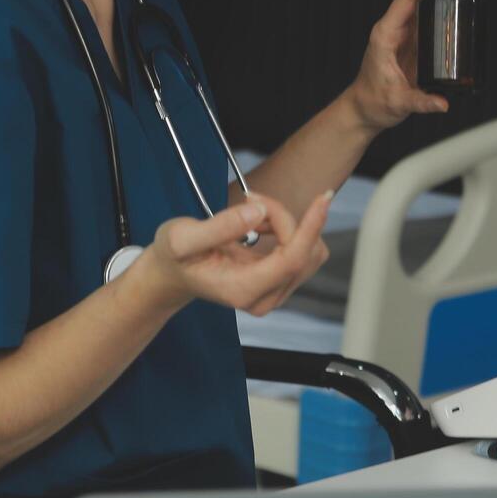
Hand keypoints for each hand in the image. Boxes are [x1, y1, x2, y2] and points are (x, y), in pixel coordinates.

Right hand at [137, 191, 330, 316]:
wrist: (174, 275)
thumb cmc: (175, 257)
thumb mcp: (182, 238)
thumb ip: (220, 227)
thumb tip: (258, 212)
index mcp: (242, 289)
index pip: (291, 260)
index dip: (309, 227)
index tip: (322, 198)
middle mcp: (264, 299)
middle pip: (301, 251)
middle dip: (282, 216)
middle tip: (249, 200)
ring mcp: (276, 294)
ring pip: (308, 250)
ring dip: (285, 223)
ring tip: (251, 215)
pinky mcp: (282, 284)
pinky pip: (303, 251)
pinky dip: (287, 230)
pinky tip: (261, 226)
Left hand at [345, 0, 458, 131]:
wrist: (364, 109)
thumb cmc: (373, 102)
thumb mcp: (398, 103)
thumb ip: (421, 102)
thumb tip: (443, 102)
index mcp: (386, 34)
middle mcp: (393, 28)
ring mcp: (401, 32)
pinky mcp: (409, 40)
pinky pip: (424, 14)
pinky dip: (439, 2)